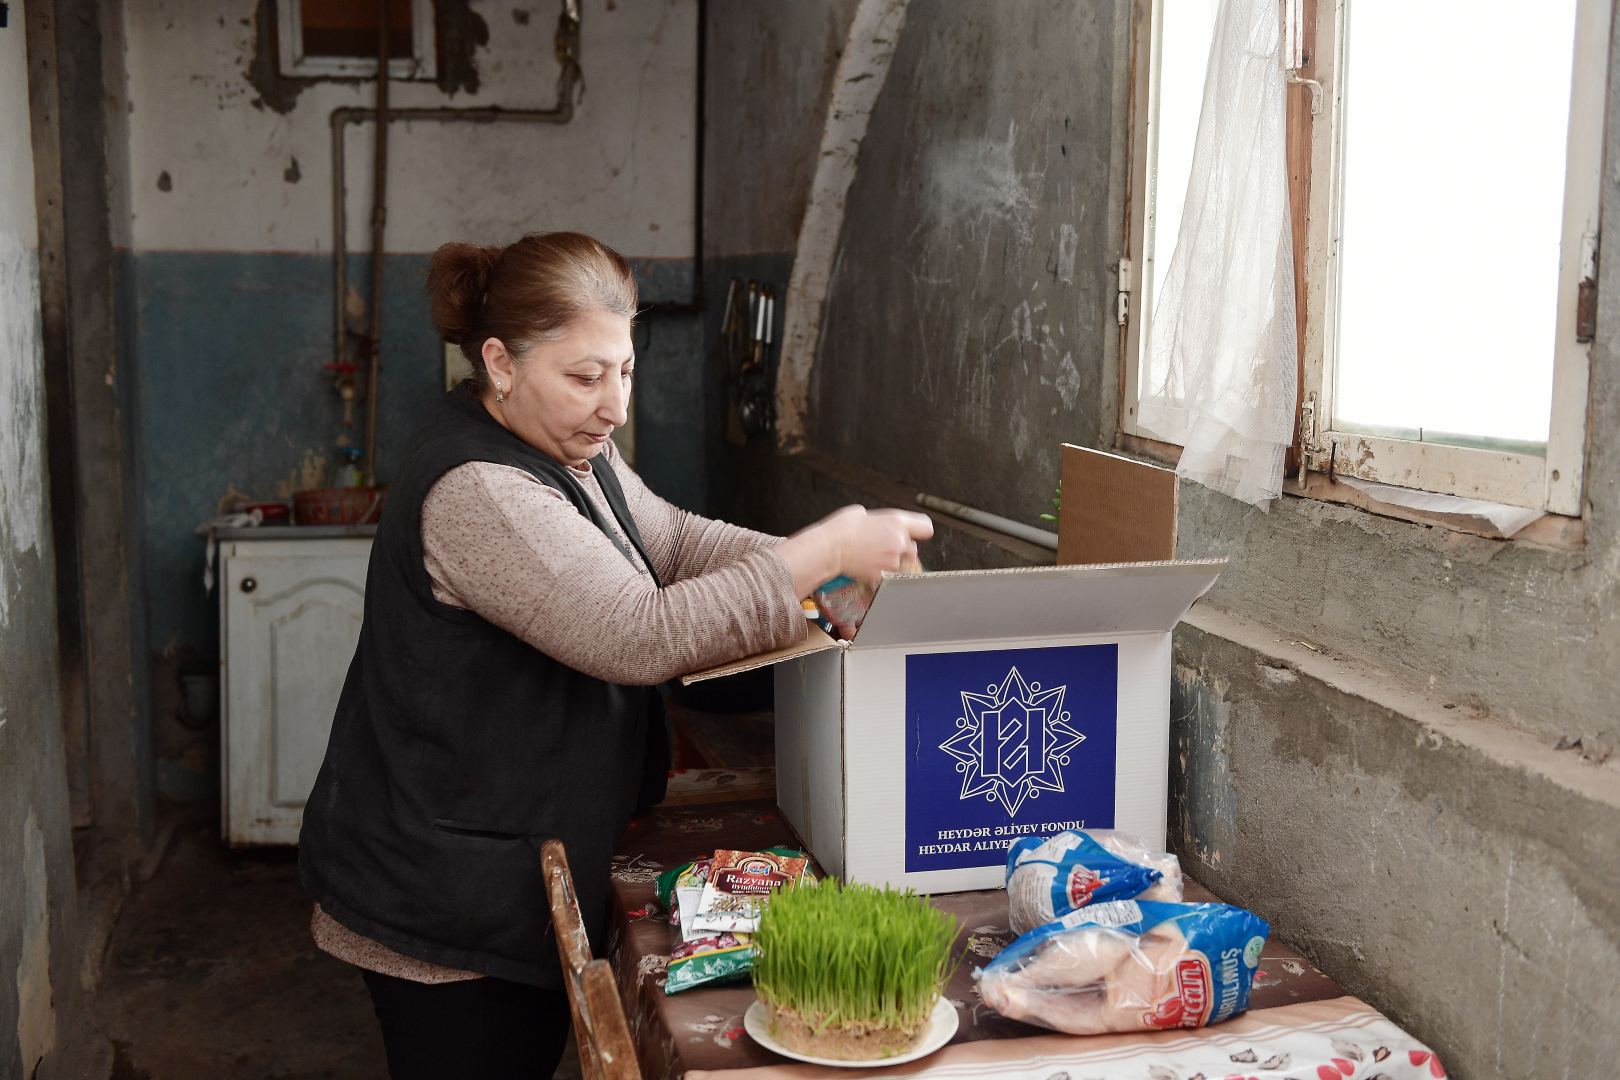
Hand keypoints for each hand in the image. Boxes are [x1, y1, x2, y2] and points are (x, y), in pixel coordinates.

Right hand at [778, 505, 933, 597]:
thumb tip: (880, 526)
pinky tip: (867, 565)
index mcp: (896, 522)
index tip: (915, 533)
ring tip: (872, 557)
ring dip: (891, 561)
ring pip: (901, 564)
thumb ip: (880, 520)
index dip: (919, 530)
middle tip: (882, 546)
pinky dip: (881, 572)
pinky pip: (889, 575)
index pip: (926, 527)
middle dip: (901, 548)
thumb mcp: (862, 513)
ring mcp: (892, 561)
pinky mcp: (883, 576)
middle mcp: (899, 542)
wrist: (828, 549)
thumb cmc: (841, 529)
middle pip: (913, 548)